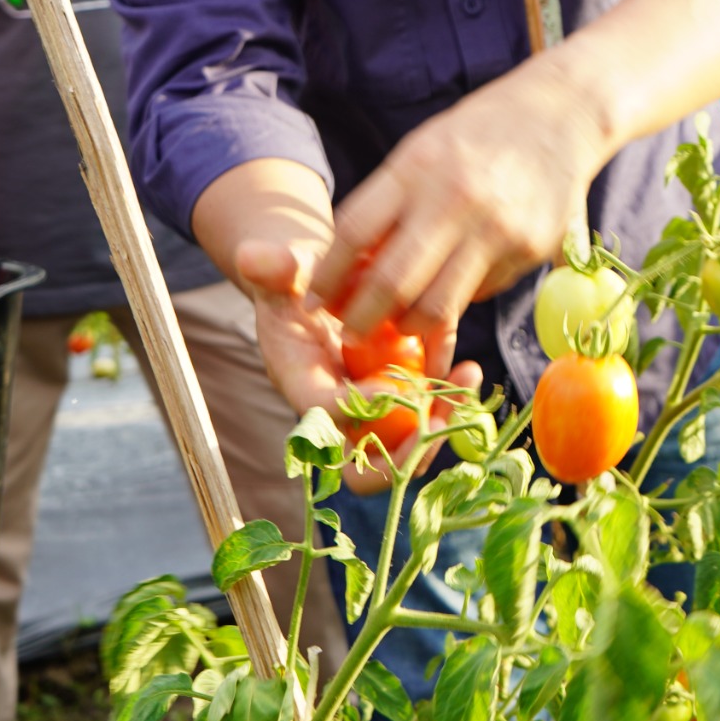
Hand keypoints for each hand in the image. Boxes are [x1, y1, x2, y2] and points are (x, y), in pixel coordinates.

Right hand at [231, 239, 479, 493]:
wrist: (312, 283)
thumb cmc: (295, 276)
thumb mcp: (282, 268)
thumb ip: (272, 267)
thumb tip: (252, 256)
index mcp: (299, 382)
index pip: (324, 413)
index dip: (359, 408)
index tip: (395, 385)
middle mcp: (331, 410)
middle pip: (363, 464)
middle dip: (403, 452)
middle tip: (438, 420)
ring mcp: (364, 411)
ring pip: (402, 449)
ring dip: (439, 424)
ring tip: (467, 380)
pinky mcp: (391, 401)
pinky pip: (422, 421)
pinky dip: (448, 402)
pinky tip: (467, 369)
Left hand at [312, 58, 611, 340]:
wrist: (560, 113)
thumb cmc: (476, 134)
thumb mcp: (421, 151)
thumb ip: (387, 204)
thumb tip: (347, 268)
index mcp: (417, 166)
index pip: (355, 232)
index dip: (328, 275)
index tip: (315, 299)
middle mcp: (455, 198)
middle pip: (392, 281)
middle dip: (362, 320)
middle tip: (352, 335)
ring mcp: (496, 227)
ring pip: (437, 305)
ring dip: (410, 326)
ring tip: (400, 324)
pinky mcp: (529, 249)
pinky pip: (479, 293)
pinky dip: (459, 299)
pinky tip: (456, 283)